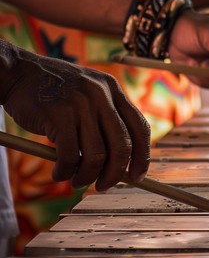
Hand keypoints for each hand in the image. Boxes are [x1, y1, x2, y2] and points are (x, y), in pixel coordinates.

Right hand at [1, 48, 150, 190]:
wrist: (17, 71)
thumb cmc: (54, 91)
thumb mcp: (88, 93)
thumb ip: (105, 119)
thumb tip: (121, 165)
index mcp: (113, 90)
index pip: (140, 128)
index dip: (142, 156)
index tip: (137, 176)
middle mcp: (101, 95)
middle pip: (122, 146)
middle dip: (116, 174)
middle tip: (104, 186)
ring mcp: (81, 103)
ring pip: (96, 156)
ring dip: (87, 176)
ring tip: (76, 181)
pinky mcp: (58, 114)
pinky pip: (69, 155)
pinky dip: (65, 171)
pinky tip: (59, 173)